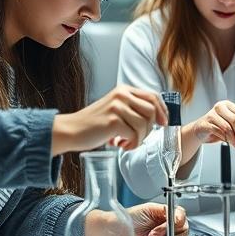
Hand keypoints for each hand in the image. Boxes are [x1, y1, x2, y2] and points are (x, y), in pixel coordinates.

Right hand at [52, 85, 166, 153]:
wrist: (71, 130)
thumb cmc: (95, 124)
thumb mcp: (116, 109)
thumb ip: (133, 109)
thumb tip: (159, 117)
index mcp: (124, 90)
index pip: (153, 96)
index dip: (162, 111)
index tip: (163, 123)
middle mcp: (121, 95)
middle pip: (152, 110)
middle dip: (150, 128)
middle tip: (139, 138)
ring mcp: (117, 107)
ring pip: (144, 124)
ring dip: (139, 138)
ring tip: (127, 143)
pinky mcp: (113, 121)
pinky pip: (134, 135)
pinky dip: (131, 144)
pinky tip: (119, 145)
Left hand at [129, 203, 188, 235]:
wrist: (122, 231)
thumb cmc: (132, 218)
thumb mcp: (148, 208)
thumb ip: (164, 210)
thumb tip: (176, 215)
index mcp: (168, 212)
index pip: (181, 217)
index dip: (176, 223)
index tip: (168, 226)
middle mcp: (171, 223)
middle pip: (183, 231)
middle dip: (167, 235)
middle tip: (152, 235)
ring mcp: (169, 235)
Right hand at [186, 101, 234, 150]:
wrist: (200, 131)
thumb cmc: (217, 127)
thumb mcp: (230, 123)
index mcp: (228, 105)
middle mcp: (219, 107)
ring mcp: (211, 114)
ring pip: (227, 127)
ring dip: (233, 139)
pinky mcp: (205, 123)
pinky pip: (218, 132)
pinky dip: (225, 139)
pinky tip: (227, 143)